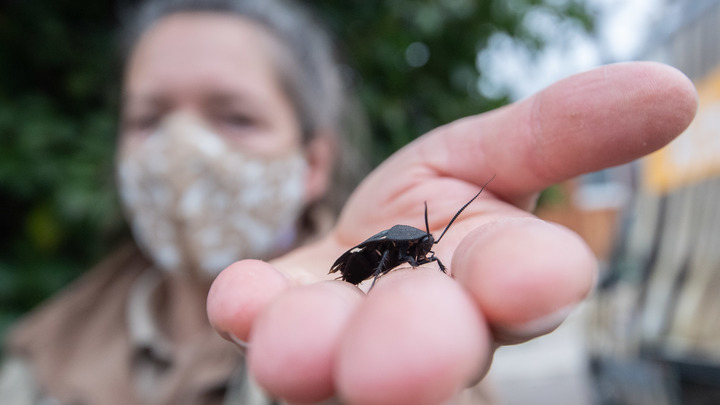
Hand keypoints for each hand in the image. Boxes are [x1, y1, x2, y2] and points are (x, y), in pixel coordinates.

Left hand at [207, 62, 696, 404]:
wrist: (367, 240)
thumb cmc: (440, 206)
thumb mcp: (497, 152)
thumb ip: (563, 131)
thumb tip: (669, 92)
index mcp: (498, 271)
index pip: (526, 281)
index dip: (532, 283)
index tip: (535, 281)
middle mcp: (431, 317)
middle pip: (433, 339)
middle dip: (420, 344)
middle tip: (401, 360)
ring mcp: (352, 327)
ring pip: (340, 353)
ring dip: (320, 349)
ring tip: (292, 351)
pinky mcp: (287, 317)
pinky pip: (268, 321)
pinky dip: (255, 309)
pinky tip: (240, 295)